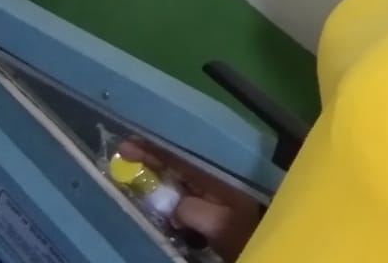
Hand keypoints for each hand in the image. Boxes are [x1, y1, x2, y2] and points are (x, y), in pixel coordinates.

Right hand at [116, 139, 261, 260]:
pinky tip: (153, 198)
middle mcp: (211, 183)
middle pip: (176, 166)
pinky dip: (165, 194)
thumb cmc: (245, 232)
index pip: (178, 160)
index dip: (152, 151)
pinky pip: (182, 197)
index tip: (126, 144)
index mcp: (214, 179)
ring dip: (155, 175)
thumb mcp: (220, 222)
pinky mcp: (211, 211)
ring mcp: (212, 197)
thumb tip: (174, 206)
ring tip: (131, 171)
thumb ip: (193, 210)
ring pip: (177, 180)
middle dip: (150, 159)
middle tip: (122, 154)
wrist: (266, 242)